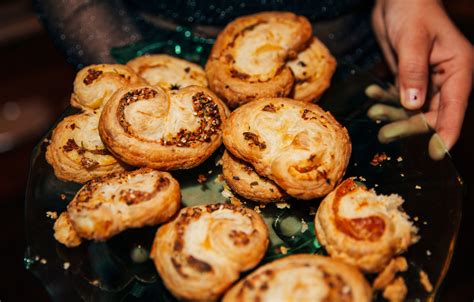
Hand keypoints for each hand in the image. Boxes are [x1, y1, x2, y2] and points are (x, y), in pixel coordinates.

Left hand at [372, 0, 472, 154]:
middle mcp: (445, 79)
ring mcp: (426, 81)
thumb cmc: (411, 10)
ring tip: (373, 111)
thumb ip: (412, 72)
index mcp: (458, 69)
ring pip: (411, 110)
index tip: (436, 154)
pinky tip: (372, 93)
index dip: (447, 132)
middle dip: (408, 126)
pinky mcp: (408, 79)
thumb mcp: (412, 39)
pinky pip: (397, 98)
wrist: (397, 0)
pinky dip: (384, 98)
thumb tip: (413, 105)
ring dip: (392, 113)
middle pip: (430, 114)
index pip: (455, 107)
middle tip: (384, 135)